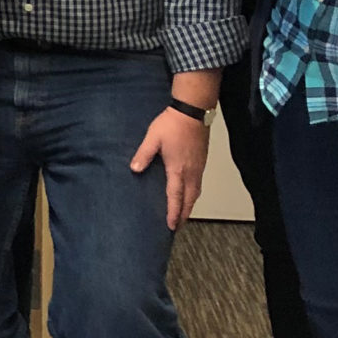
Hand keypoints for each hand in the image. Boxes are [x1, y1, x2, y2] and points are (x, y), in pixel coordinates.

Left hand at [129, 109, 210, 228]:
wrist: (193, 111)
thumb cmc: (173, 124)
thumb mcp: (153, 138)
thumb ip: (144, 154)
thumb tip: (135, 169)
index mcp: (178, 169)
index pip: (175, 197)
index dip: (173, 213)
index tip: (171, 226)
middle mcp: (191, 172)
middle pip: (189, 200)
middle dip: (184, 215)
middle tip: (178, 226)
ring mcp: (199, 167)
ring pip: (196, 193)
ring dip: (189, 205)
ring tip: (183, 214)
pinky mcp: (202, 161)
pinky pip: (199, 184)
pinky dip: (193, 194)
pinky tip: (189, 193)